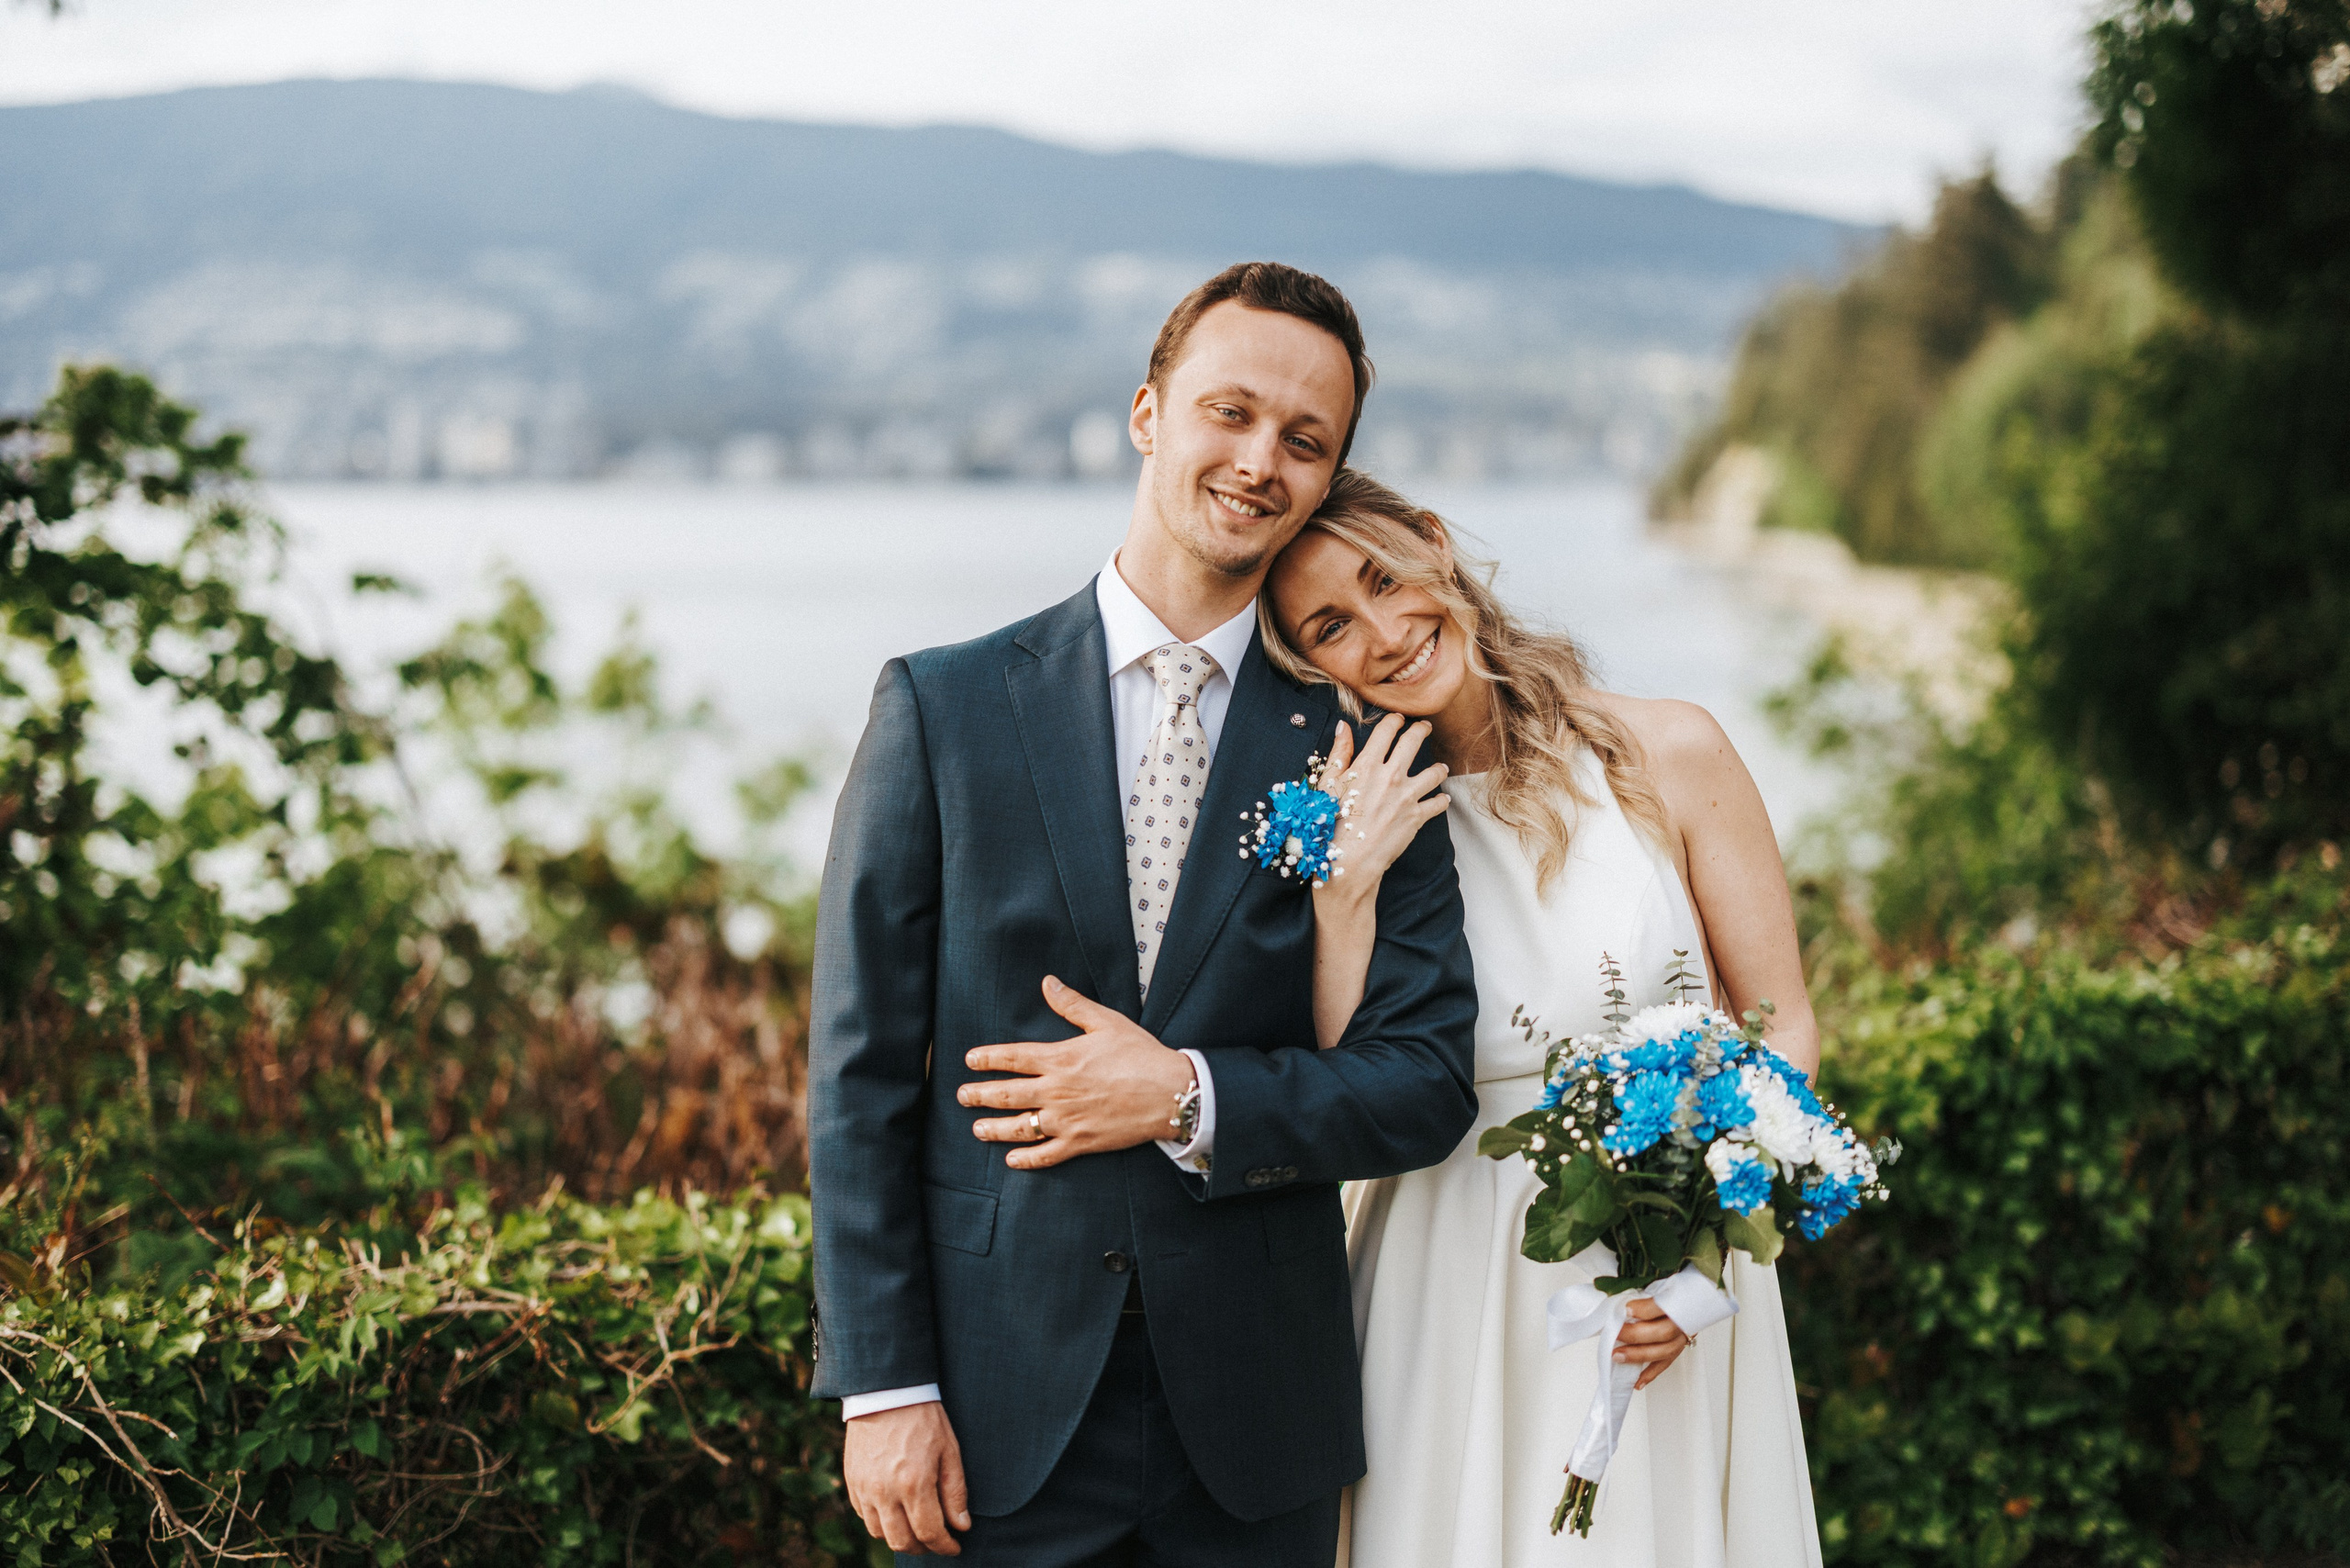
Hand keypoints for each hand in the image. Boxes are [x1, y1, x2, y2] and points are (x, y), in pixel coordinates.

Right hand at [845, 1401, 970, 1554]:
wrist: (886, 1391)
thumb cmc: (924, 1418)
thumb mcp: (949, 1450)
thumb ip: (955, 1491)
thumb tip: (961, 1526)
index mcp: (914, 1483)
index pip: (930, 1533)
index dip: (945, 1546)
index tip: (954, 1547)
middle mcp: (885, 1491)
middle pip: (902, 1541)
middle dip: (922, 1548)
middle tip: (936, 1542)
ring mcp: (864, 1488)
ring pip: (880, 1533)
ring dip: (900, 1537)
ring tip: (916, 1529)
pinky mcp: (851, 1481)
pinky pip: (864, 1515)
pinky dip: (880, 1521)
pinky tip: (895, 1511)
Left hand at [959, 977, 1195, 1169]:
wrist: (1170, 1093)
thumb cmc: (1141, 1055)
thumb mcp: (1107, 1022)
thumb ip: (1072, 1004)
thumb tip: (1047, 982)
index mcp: (1060, 1059)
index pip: (1012, 1058)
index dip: (987, 1058)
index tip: (970, 1060)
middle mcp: (1056, 1091)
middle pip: (1007, 1094)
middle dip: (980, 1095)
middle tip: (962, 1096)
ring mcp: (1066, 1120)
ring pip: (1020, 1127)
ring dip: (994, 1128)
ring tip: (976, 1128)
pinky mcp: (1081, 1142)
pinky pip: (1046, 1154)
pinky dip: (1027, 1159)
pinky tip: (1012, 1159)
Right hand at [1319, 714, 1449, 901]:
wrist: (1348, 861)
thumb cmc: (1331, 823)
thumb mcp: (1327, 785)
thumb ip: (1339, 753)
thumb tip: (1343, 727)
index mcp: (1367, 765)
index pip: (1386, 730)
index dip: (1394, 720)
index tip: (1398, 719)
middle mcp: (1390, 776)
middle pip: (1413, 741)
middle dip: (1421, 729)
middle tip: (1425, 727)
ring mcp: (1407, 796)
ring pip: (1434, 771)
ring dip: (1439, 767)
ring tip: (1440, 767)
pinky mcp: (1417, 817)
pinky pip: (1438, 803)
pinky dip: (1442, 800)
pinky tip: (1442, 799)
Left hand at [1615, 1296, 1693, 1389]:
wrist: (1697, 1297)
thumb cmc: (1672, 1290)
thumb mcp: (1660, 1283)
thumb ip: (1642, 1290)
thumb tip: (1615, 1297)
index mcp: (1679, 1300)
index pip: (1662, 1306)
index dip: (1644, 1309)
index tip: (1625, 1310)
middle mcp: (1682, 1322)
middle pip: (1662, 1332)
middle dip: (1636, 1335)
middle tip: (1616, 1334)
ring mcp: (1681, 1338)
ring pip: (1664, 1351)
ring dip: (1639, 1356)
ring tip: (1618, 1356)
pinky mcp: (1677, 1350)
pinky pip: (1664, 1364)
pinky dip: (1650, 1374)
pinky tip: (1637, 1382)